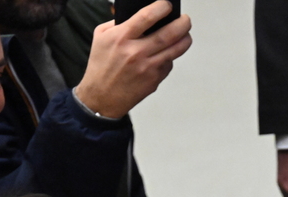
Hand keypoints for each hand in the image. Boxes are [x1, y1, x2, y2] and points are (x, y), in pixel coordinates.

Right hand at [74, 1, 192, 117]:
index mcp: (121, 37)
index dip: (162, 7)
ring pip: (175, 50)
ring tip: (186, 34)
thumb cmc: (101, 67)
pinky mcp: (154, 80)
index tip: (167, 6)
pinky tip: (166, 54)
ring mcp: (147, 67)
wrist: (101, 97)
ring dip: (185, 39)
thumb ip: (118, 22)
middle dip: (182, 23)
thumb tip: (136, 12)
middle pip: (169, 33)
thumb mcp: (101, 37)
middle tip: (185, 19)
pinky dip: (170, 57)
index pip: (147, 16)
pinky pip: (168, 64)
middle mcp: (136, 52)